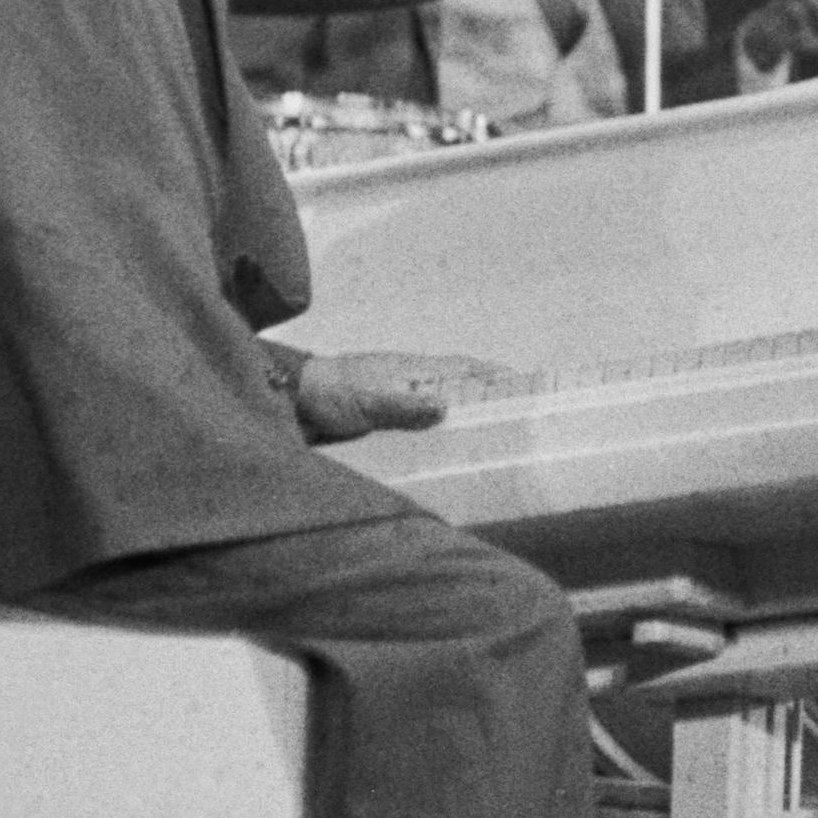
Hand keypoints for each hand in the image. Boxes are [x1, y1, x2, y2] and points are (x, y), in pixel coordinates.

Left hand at [290, 349, 509, 444]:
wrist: (290, 400)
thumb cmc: (329, 394)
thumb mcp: (367, 401)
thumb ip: (403, 406)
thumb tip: (444, 407)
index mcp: (412, 370)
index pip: (464, 368)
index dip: (494, 374)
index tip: (526, 382)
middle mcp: (410, 382)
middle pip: (459, 385)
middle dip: (489, 396)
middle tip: (518, 416)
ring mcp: (397, 399)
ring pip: (442, 404)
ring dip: (465, 414)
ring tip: (491, 438)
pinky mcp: (384, 418)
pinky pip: (422, 422)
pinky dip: (440, 431)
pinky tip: (444, 450)